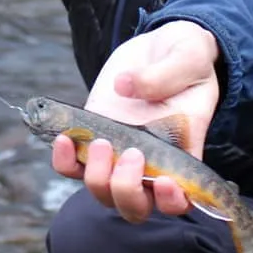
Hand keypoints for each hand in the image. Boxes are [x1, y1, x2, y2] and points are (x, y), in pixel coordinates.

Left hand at [52, 20, 220, 222]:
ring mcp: (119, 154)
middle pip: (135, 206)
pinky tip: (64, 139)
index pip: (181, 199)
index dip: (171, 201)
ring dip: (97, 177)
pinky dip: (64, 161)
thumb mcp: (188, 55)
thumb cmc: (187, 55)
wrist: (159, 46)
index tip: (163, 180)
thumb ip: (165, 74)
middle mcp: (150, 163)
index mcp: (183, 153)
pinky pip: (72, 166)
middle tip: (131, 153)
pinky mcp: (93, 137)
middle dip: (127, 190)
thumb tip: (126, 86)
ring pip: (102, 192)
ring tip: (102, 142)